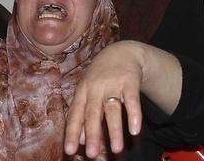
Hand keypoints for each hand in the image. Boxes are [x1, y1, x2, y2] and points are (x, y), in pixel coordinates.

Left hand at [64, 41, 144, 158]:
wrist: (120, 52)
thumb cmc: (99, 78)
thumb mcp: (87, 92)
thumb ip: (83, 115)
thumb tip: (81, 140)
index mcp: (82, 92)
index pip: (75, 114)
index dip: (72, 132)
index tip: (69, 151)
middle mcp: (95, 88)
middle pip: (92, 113)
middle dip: (92, 134)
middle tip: (91, 154)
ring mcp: (113, 84)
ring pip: (113, 109)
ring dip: (115, 130)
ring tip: (116, 149)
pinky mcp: (130, 82)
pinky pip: (133, 100)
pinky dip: (134, 115)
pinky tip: (135, 130)